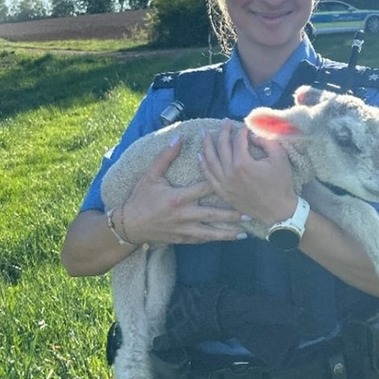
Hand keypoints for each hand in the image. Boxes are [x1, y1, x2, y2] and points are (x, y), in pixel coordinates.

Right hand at [121, 138, 246, 244]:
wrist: (129, 225)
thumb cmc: (140, 198)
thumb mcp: (150, 175)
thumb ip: (166, 157)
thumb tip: (179, 138)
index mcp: (177, 197)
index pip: (204, 188)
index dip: (221, 182)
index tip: (238, 179)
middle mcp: (183, 215)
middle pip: (213, 214)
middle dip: (232, 215)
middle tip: (250, 213)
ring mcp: (183, 229)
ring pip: (210, 232)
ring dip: (228, 233)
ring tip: (245, 233)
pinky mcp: (182, 239)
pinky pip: (201, 240)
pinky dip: (215, 239)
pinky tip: (228, 239)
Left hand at [199, 120, 297, 226]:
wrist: (278, 211)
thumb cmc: (281, 183)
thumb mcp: (280, 157)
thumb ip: (266, 141)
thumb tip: (252, 134)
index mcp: (243, 163)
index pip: (238, 140)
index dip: (242, 130)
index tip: (246, 125)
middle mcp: (229, 173)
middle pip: (221, 147)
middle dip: (223, 132)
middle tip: (224, 122)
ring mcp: (224, 184)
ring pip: (210, 160)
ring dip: (207, 145)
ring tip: (205, 133)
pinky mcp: (223, 193)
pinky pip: (209, 176)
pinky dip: (203, 165)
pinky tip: (200, 156)